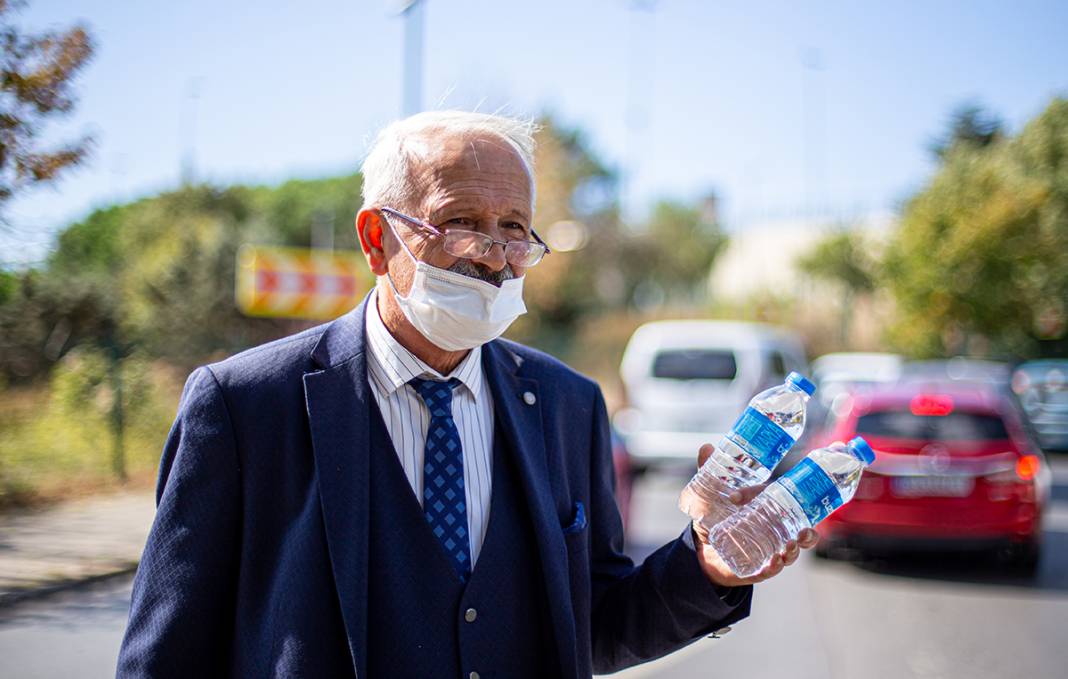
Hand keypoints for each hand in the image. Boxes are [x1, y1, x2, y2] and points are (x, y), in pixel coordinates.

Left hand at [690, 443, 819, 587]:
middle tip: (803, 530)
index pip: (776, 497)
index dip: (765, 494)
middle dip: (808, 531)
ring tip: (790, 546)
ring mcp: (771, 548)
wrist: (703, 549)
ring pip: (793, 550)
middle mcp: (776, 528)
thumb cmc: (715, 517)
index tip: (737, 498)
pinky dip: (776, 566)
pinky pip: (773, 568)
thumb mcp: (712, 495)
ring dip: (796, 549)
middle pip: (802, 528)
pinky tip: (775, 561)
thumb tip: (706, 446)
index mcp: (769, 507)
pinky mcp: (761, 566)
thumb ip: (709, 470)